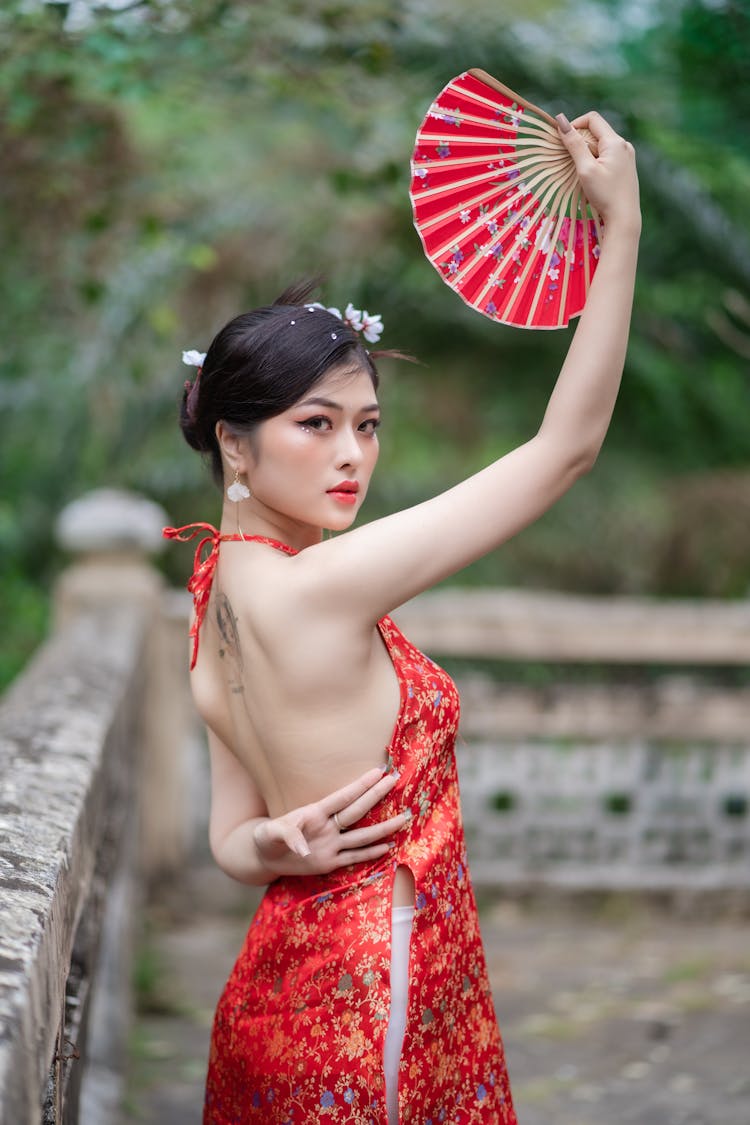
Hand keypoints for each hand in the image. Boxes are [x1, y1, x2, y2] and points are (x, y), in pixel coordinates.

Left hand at [253, 766, 406, 876]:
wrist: (264, 855)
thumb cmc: (265, 838)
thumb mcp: (269, 834)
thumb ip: (287, 836)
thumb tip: (303, 850)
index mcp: (314, 813)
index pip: (341, 797)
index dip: (359, 785)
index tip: (378, 771)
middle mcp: (328, 826)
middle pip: (357, 810)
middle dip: (376, 795)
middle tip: (396, 779)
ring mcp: (331, 844)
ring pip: (362, 834)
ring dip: (382, 827)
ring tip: (403, 818)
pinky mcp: (330, 861)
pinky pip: (354, 856)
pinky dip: (371, 853)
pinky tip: (388, 846)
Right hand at [556, 110, 640, 232]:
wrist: (624, 218)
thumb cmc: (604, 194)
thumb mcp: (586, 169)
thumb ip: (574, 144)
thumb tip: (561, 120)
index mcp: (615, 142)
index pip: (592, 119)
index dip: (575, 125)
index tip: (563, 140)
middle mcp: (624, 145)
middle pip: (597, 132)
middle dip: (580, 141)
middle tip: (569, 160)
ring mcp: (627, 156)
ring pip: (602, 145)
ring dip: (587, 153)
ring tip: (580, 172)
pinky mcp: (626, 167)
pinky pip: (608, 156)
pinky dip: (596, 161)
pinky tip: (592, 178)